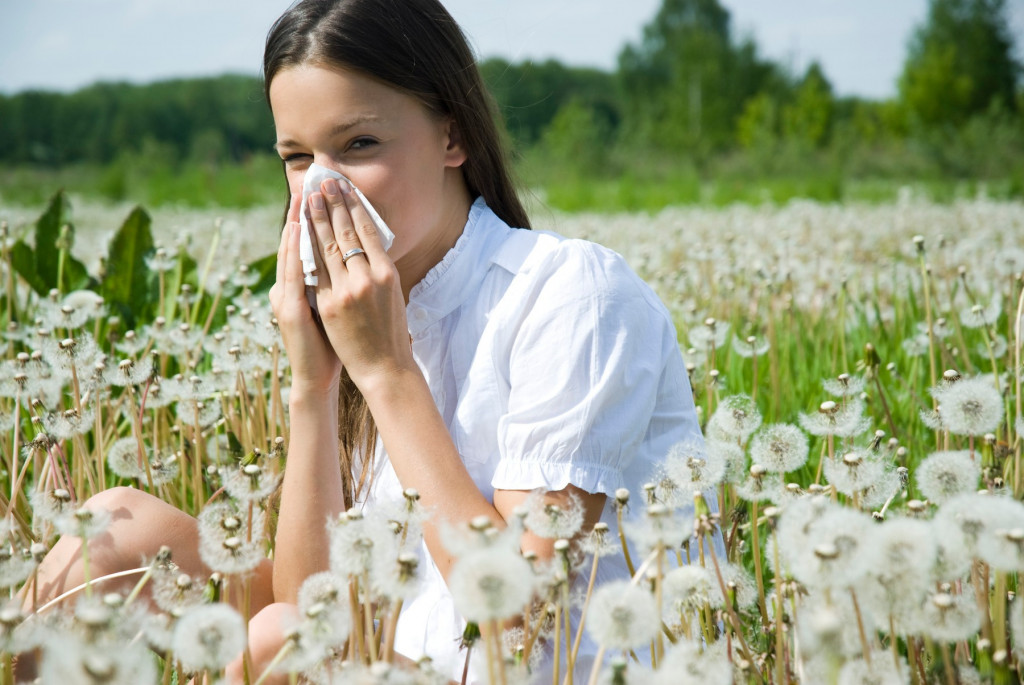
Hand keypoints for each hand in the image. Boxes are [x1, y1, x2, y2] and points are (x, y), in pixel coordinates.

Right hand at [269, 192, 341, 398]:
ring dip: (297, 222)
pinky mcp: (289, 309)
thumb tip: (355, 257)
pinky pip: (292, 272)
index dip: (312, 219)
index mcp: (300, 287)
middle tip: (311, 182)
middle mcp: (288, 288)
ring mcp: (286, 297)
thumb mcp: (334, 306)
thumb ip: (337, 282)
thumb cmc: (332, 344)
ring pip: (292, 252)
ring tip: (303, 195)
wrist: (318, 378)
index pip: (307, 246)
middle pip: (298, 243)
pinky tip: (298, 229)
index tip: (322, 192)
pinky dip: (294, 249)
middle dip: (305, 211)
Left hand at [305, 177, 414, 389]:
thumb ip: (378, 270)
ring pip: (328, 247)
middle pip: (346, 233)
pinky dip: (307, 248)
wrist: (384, 367)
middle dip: (333, 205)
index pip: (368, 230)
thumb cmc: (390, 331)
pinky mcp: (330, 305)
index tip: (344, 188)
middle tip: (323, 182)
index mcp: (387, 273)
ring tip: (310, 198)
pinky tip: (301, 231)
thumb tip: (368, 243)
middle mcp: (369, 278)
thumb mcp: (392, 295)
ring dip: (317, 219)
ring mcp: (348, 291)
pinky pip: (315, 271)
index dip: (354, 206)